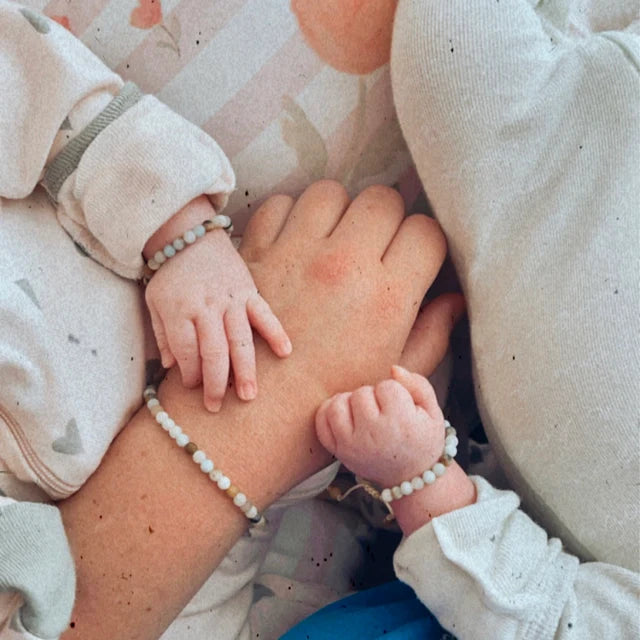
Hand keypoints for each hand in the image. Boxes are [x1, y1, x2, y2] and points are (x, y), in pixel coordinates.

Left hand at [59, 181, 465, 638]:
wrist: (248, 420)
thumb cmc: (325, 408)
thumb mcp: (389, 378)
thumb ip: (431, 334)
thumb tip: (454, 299)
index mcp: (387, 298)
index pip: (426, 232)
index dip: (425, 244)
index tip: (414, 260)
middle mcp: (344, 265)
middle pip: (383, 199)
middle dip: (387, 219)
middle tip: (376, 247)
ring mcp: (296, 253)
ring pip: (331, 192)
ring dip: (340, 211)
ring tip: (334, 240)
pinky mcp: (256, 252)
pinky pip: (281, 205)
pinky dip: (292, 217)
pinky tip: (295, 244)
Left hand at [144, 197, 290, 411]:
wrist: (190, 235)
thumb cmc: (170, 274)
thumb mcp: (154, 303)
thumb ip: (164, 336)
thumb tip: (173, 367)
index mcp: (179, 310)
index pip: (185, 351)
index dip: (189, 374)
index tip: (193, 387)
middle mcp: (206, 307)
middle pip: (213, 352)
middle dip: (215, 383)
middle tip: (217, 406)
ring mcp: (230, 299)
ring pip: (240, 339)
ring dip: (246, 369)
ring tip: (249, 395)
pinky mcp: (249, 291)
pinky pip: (265, 314)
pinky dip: (276, 332)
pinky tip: (285, 352)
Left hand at [315, 366, 444, 486]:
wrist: (410, 478)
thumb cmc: (422, 439)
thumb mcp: (432, 412)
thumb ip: (417, 384)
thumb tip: (392, 368)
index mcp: (401, 424)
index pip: (387, 386)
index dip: (395, 391)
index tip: (401, 405)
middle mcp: (373, 435)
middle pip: (362, 392)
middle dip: (373, 396)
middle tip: (383, 410)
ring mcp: (352, 445)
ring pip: (338, 404)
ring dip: (350, 402)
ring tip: (363, 410)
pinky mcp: (338, 451)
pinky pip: (322, 421)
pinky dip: (330, 412)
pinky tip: (346, 414)